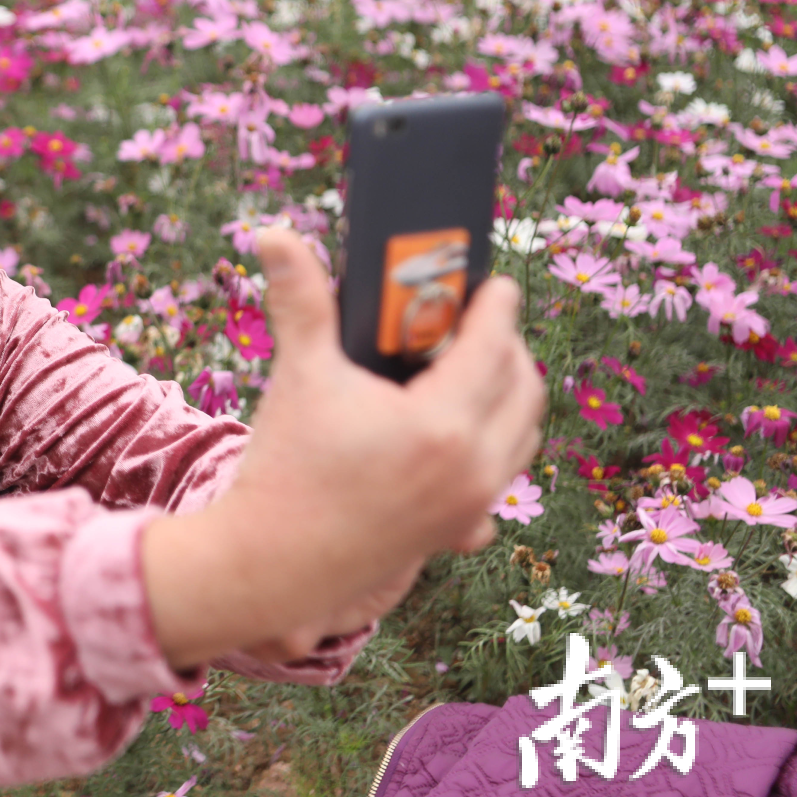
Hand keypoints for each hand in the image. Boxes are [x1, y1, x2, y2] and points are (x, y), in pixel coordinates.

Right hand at [141, 228, 541, 667]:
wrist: (272, 564)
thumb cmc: (286, 466)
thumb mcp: (300, 375)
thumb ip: (300, 300)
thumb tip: (276, 232)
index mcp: (441, 423)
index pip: (493, 346)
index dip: (497, 306)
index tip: (496, 281)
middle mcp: (472, 466)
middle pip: (524, 388)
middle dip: (508, 347)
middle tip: (476, 321)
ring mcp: (473, 504)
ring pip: (524, 434)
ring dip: (509, 395)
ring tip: (471, 368)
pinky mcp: (460, 529)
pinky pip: (504, 474)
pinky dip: (497, 441)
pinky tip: (459, 428)